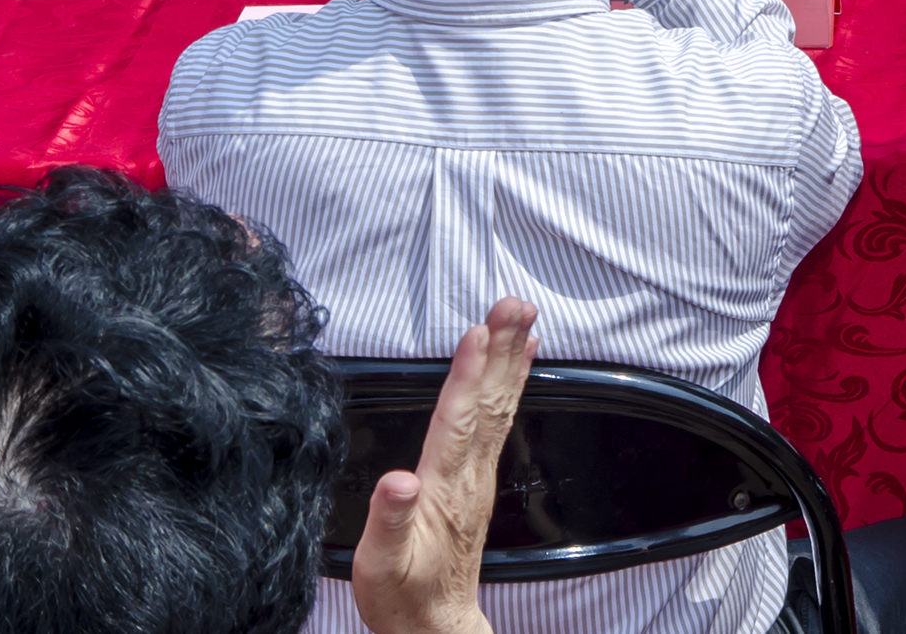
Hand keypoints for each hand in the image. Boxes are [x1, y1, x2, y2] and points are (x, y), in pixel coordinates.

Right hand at [353, 298, 537, 633]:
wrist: (434, 625)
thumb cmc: (403, 593)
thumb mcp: (381, 563)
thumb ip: (391, 519)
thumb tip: (399, 479)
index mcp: (443, 485)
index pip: (458, 418)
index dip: (469, 374)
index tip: (481, 329)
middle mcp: (469, 473)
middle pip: (489, 401)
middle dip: (502, 350)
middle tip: (516, 303)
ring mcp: (479, 474)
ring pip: (499, 406)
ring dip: (511, 359)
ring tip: (524, 318)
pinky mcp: (479, 479)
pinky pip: (500, 421)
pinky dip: (511, 386)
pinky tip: (520, 364)